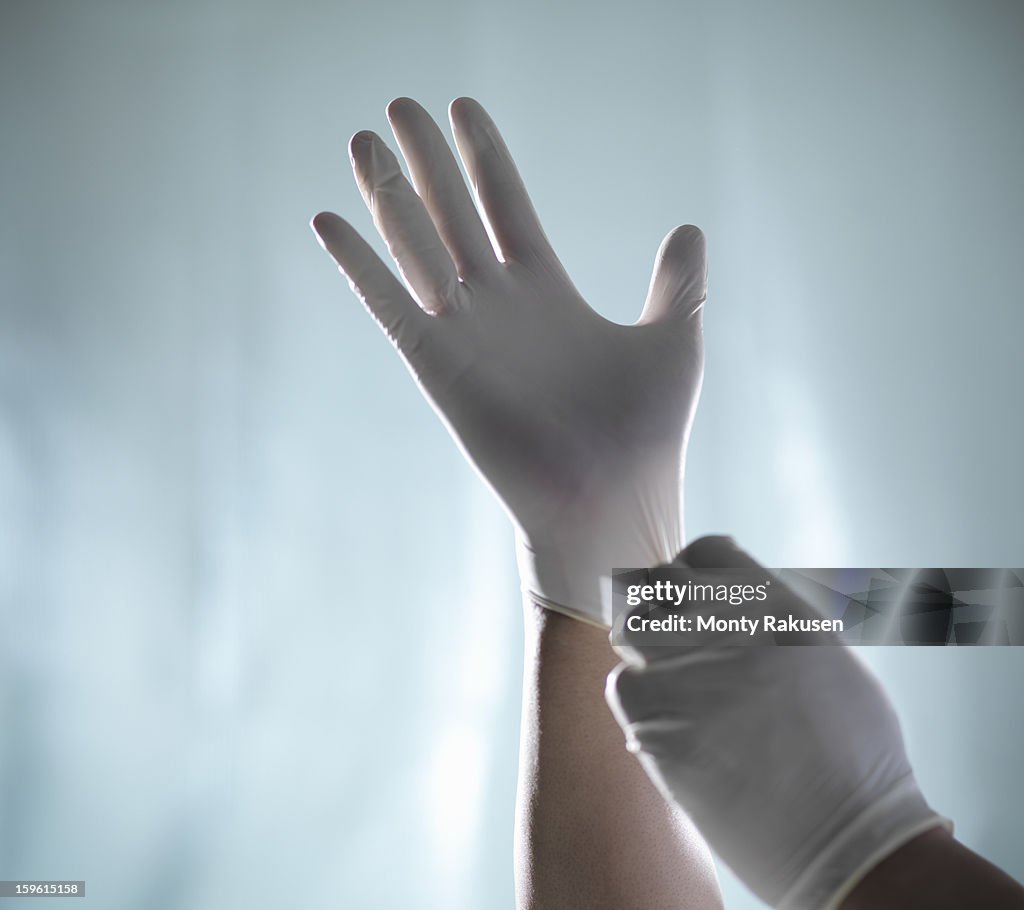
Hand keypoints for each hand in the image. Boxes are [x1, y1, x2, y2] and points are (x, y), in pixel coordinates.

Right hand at [312, 97, 706, 625]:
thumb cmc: (645, 432)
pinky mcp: (437, 368)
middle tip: (398, 106)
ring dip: (388, 195)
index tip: (463, 105)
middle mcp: (498, 307)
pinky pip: (389, 306)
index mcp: (547, 292)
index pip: (506, 205)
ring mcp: (464, 334)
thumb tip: (688, 226)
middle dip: (426, 160)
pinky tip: (329, 220)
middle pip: (452, 215)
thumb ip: (676, 283)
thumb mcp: (673, 340)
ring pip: (416, 249)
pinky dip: (358, 264)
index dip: (485, 156)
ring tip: (363, 141)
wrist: (613, 497)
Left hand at [606, 535, 949, 907]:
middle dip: (661, 607)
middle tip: (673, 642)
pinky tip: (669, 724)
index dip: (694, 575)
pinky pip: (622, 686)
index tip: (695, 600)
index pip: (704, 553)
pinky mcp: (659, 723)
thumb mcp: (831, 659)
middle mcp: (729, 628)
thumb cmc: (854, 756)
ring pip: (630, 629)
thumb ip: (777, 618)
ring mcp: (689, 672)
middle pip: (657, 584)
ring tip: (673, 684)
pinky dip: (638, 701)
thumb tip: (735, 600)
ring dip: (645, 650)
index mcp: (778, 606)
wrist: (846, 839)